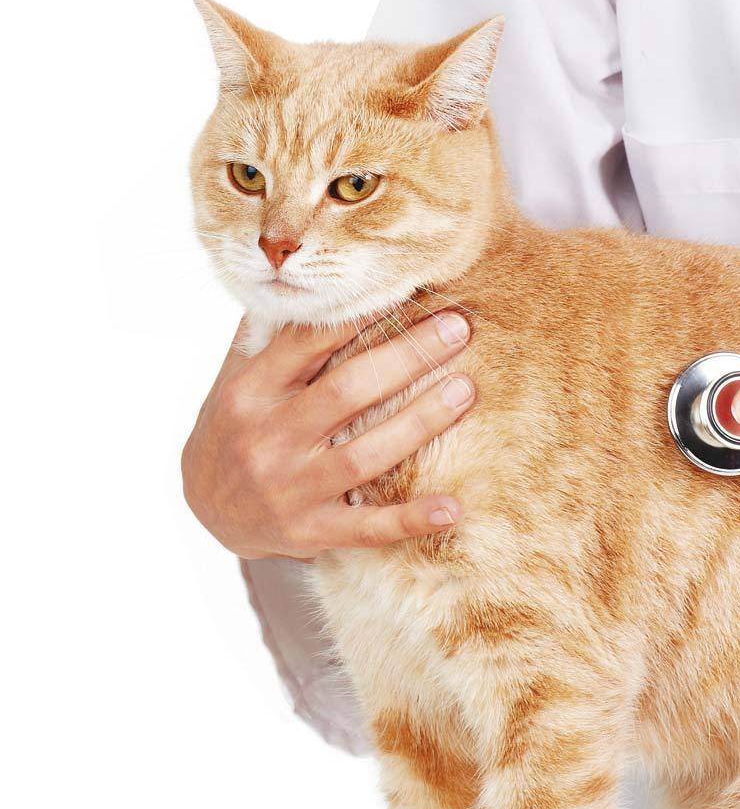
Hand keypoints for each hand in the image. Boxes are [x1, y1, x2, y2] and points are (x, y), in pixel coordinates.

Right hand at [182, 312, 474, 558]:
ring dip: (421, 422)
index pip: (309, 342)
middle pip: (348, 390)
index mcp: (251, 390)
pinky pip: (368, 528)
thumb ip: (269, 335)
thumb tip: (305, 277)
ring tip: (465, 390)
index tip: (410, 291)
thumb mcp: (235, 379)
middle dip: (407, 357)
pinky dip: (412, 519)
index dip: (361, 314)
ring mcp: (291, 488)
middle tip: (457, 329)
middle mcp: (269, 437)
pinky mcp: (311, 531)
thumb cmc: (234, 431)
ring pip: (366, 454)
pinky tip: (453, 508)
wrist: (204, 512)